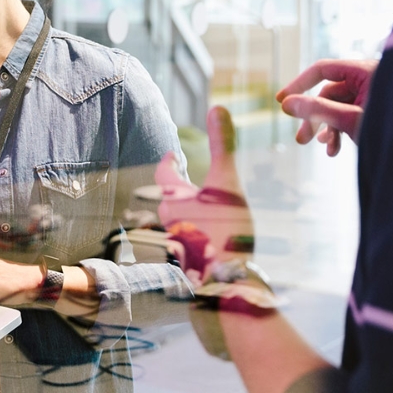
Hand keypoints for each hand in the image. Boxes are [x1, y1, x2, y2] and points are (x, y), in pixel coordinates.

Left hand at [155, 106, 253, 281]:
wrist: (225, 285)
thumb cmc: (224, 232)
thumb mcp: (227, 183)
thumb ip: (223, 146)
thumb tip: (217, 107)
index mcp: (174, 197)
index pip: (165, 172)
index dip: (170, 161)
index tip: (173, 155)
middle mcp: (169, 220)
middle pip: (170, 198)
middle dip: (179, 189)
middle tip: (190, 182)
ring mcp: (177, 243)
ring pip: (179, 221)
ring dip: (189, 214)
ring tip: (206, 212)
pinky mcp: (188, 263)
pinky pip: (190, 242)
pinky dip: (199, 236)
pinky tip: (213, 242)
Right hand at [276, 59, 377, 155]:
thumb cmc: (392, 132)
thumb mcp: (349, 119)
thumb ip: (317, 109)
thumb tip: (286, 103)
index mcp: (366, 71)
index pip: (323, 70)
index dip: (299, 84)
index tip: (281, 100)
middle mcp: (369, 78)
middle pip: (329, 93)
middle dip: (315, 118)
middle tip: (302, 139)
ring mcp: (372, 94)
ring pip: (337, 107)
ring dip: (327, 127)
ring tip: (325, 147)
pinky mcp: (373, 109)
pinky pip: (349, 115)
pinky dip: (340, 130)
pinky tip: (334, 148)